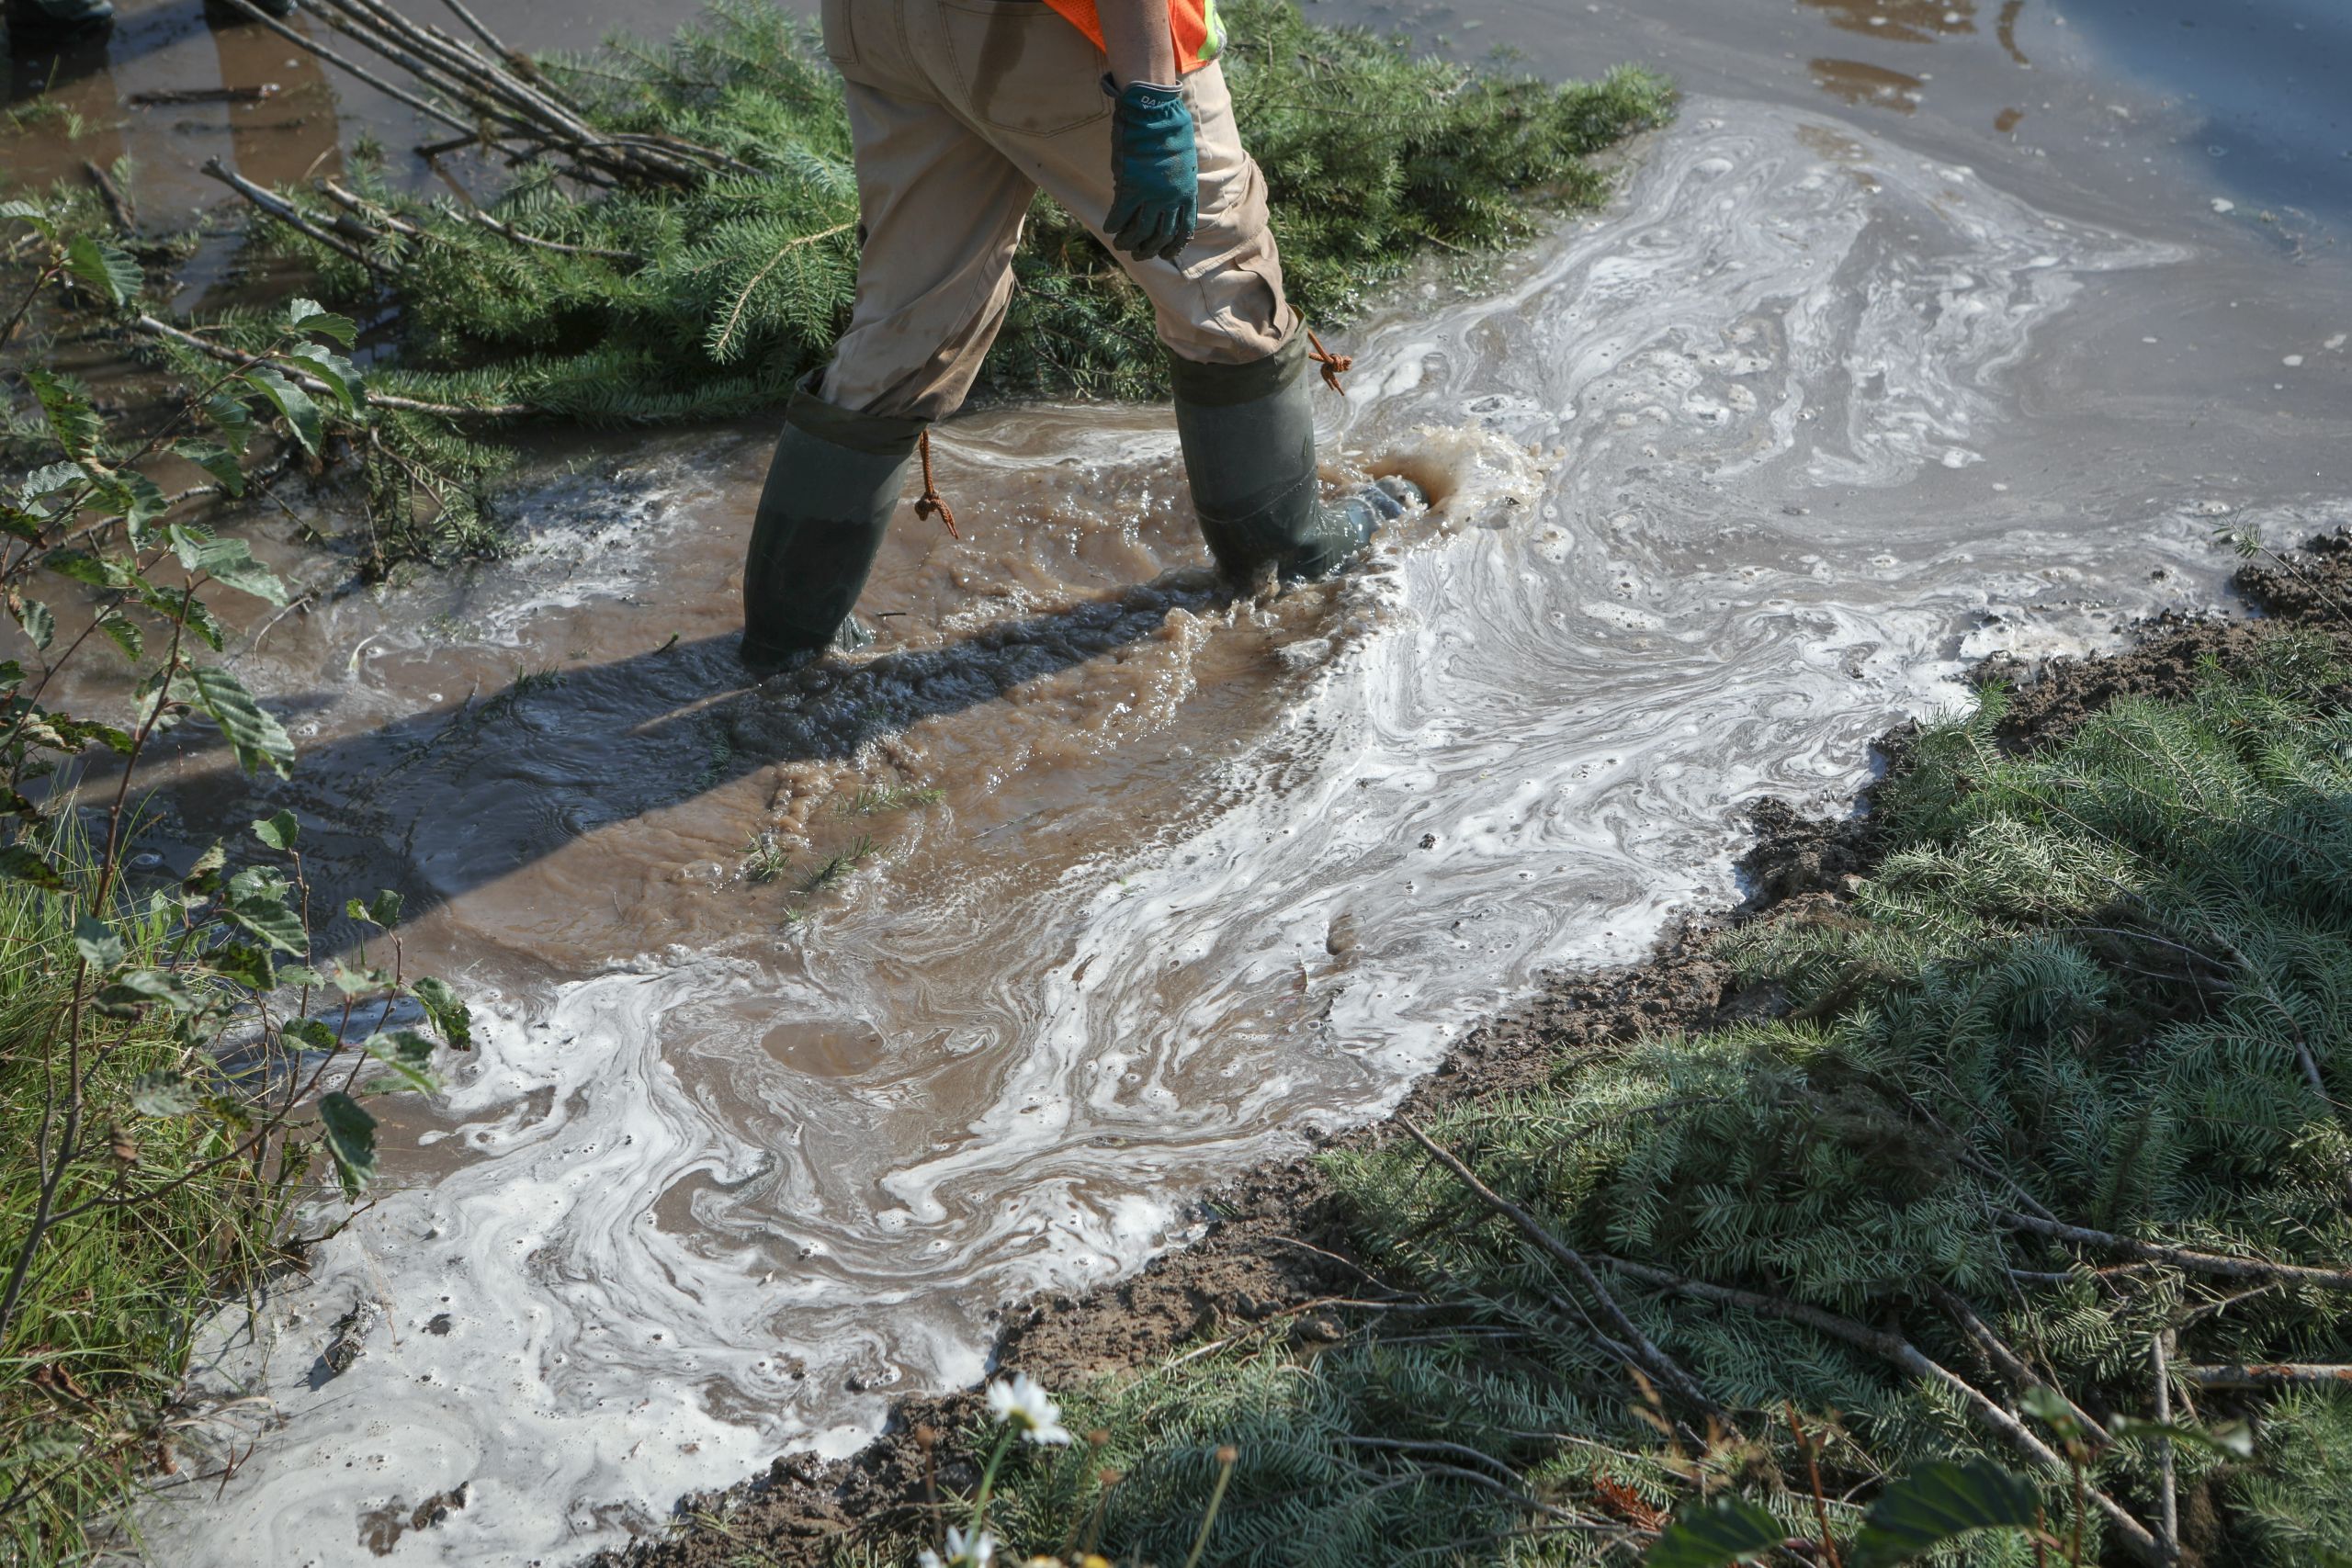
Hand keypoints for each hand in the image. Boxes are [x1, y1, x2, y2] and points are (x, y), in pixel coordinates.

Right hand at [1104, 79, 1197, 262]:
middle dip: (1150, 250)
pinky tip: (1110, 229)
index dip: (1174, 246)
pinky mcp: (1131, 187)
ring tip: (1121, 245)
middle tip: (1140, 254)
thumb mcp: (1183, 160)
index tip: (1166, 254)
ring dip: (1130, 243)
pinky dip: (1115, 225)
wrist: (1154, 110)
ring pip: (1140, 232)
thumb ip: (1175, 183)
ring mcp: (1152, 194)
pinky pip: (1120, 216)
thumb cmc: (1169, 128)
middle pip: (1161, 235)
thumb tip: (1162, 199)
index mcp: (1187, 191)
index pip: (1184, 229)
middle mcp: (1172, 197)